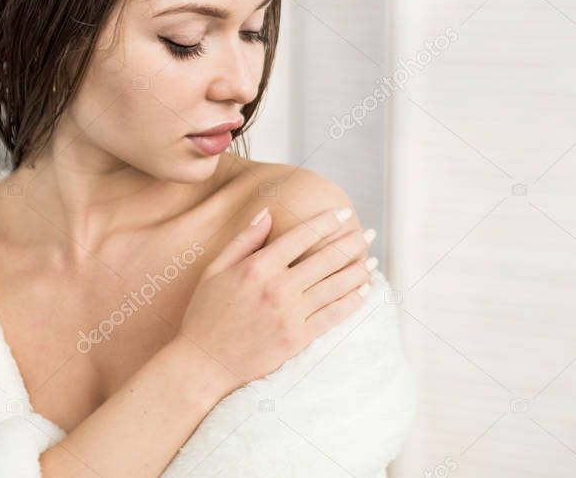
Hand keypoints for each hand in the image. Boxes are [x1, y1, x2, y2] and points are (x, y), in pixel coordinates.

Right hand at [175, 207, 375, 394]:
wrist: (203, 363)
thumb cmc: (205, 313)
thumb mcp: (215, 269)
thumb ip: (245, 239)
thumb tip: (268, 212)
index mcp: (258, 267)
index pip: (302, 236)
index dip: (327, 222)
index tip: (344, 213)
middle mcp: (277, 288)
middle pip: (326, 259)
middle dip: (352, 243)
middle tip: (369, 234)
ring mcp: (290, 315)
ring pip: (335, 286)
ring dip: (359, 271)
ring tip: (372, 261)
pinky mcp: (297, 339)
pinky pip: (333, 316)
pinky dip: (352, 301)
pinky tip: (364, 291)